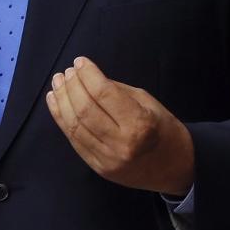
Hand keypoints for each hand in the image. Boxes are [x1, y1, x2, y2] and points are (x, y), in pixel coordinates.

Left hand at [45, 56, 194, 196]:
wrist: (173, 168)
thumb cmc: (163, 129)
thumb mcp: (147, 102)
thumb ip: (116, 91)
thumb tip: (86, 78)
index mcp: (139, 124)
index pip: (104, 94)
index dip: (88, 75)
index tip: (80, 61)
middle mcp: (121, 144)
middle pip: (85, 111)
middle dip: (72, 87)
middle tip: (67, 72)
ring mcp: (107, 160)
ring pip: (75, 126)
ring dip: (62, 101)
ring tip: (58, 83)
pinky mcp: (98, 168)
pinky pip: (74, 141)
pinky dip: (61, 119)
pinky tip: (55, 101)